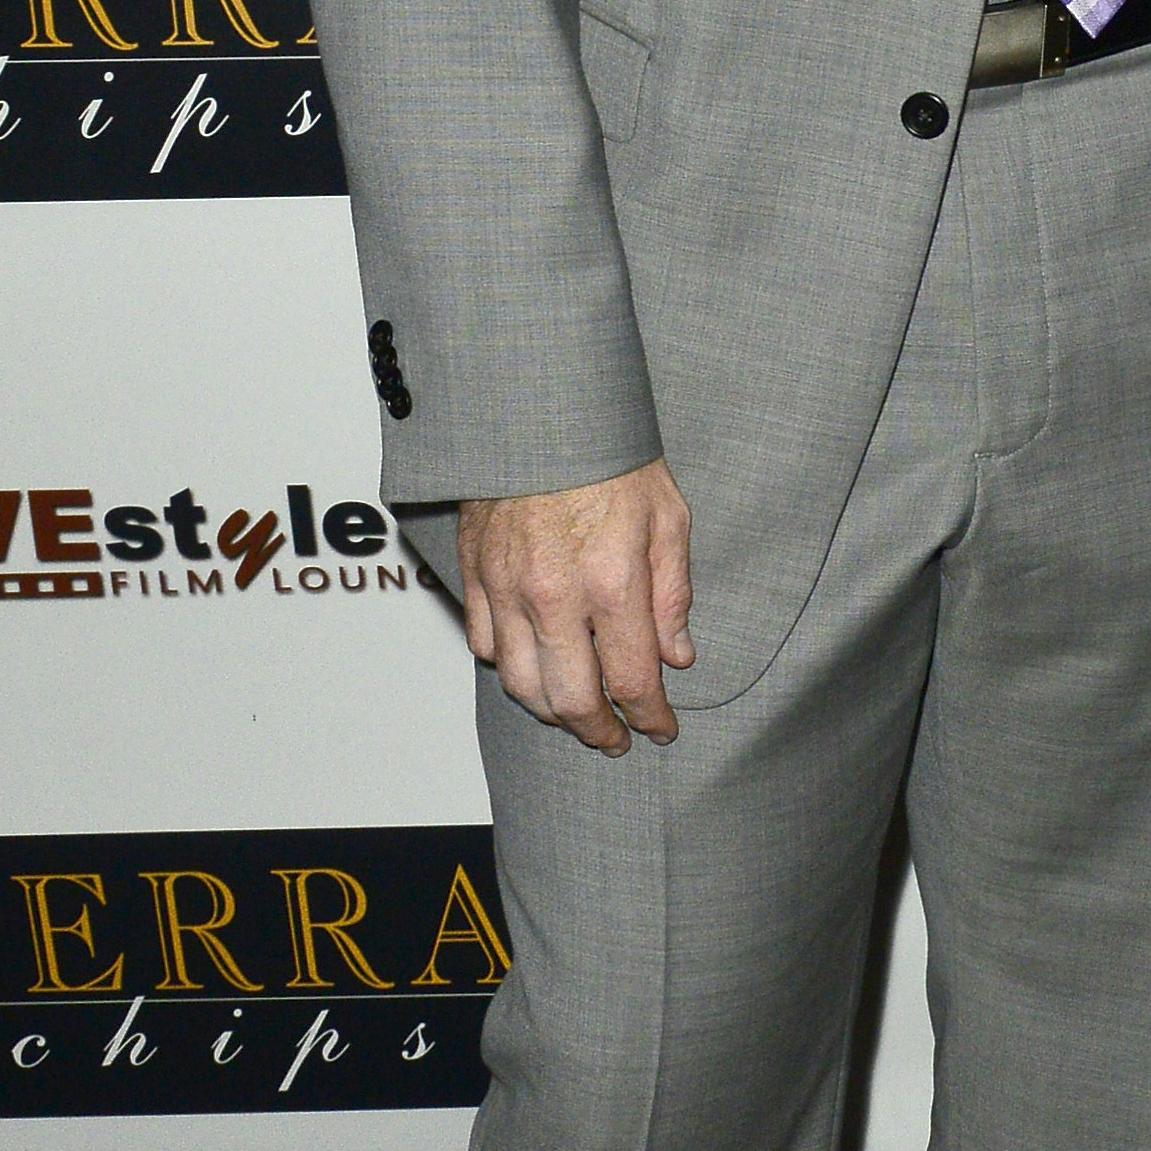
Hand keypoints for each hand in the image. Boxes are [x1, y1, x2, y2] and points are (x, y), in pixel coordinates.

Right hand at [458, 461, 694, 753]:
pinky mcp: (474, 574)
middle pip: (571, 700)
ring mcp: (506, 588)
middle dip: (599, 731)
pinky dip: (507, 665)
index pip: (633, 681)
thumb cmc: (611, 457)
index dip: (651, 717)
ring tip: (576, 714)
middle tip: (616, 738)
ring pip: (520, 683)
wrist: (541, 412)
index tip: (661, 728)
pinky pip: (483, 643)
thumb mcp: (669, 518)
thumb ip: (673, 595)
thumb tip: (676, 656)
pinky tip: (533, 665)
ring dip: (551, 711)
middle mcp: (554, 596)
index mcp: (612, 583)